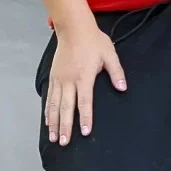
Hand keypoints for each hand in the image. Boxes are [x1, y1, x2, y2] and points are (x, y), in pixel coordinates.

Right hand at [46, 24, 126, 145]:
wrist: (74, 29)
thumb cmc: (94, 41)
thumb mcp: (110, 54)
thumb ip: (116, 72)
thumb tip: (123, 88)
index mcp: (84, 77)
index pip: (85, 102)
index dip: (85, 118)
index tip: (85, 132)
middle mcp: (69, 81)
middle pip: (66, 108)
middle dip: (65, 126)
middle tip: (64, 142)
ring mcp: (59, 79)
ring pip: (55, 105)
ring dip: (54, 122)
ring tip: (54, 138)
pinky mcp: (53, 77)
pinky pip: (49, 97)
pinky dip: (47, 111)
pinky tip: (48, 121)